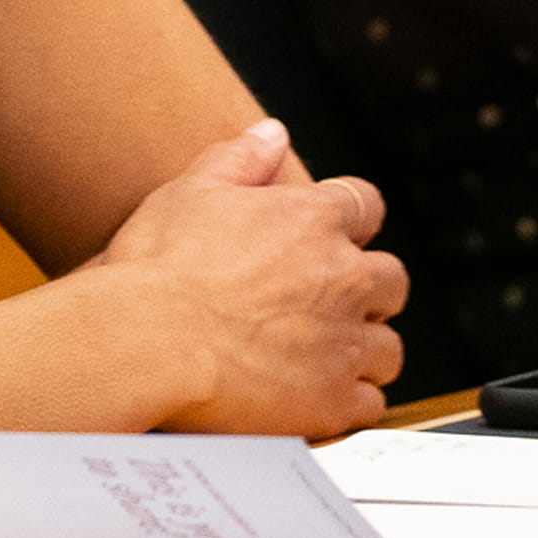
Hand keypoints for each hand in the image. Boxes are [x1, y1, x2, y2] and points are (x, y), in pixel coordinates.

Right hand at [78, 120, 404, 437]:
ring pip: (388, 348)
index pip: (366, 206)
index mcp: (312, 219)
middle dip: (368, 293)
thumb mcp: (190, 192)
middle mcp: (342, 277)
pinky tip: (318, 401)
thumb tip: (273, 133)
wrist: (147, 342)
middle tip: (328, 306)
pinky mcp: (334, 399)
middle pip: (391, 280)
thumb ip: (240, 159)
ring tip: (324, 360)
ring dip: (364, 351)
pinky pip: (369, 405)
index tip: (334, 238)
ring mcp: (344, 341)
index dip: (352, 223)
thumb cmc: (158, 268)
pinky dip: (349, 403)